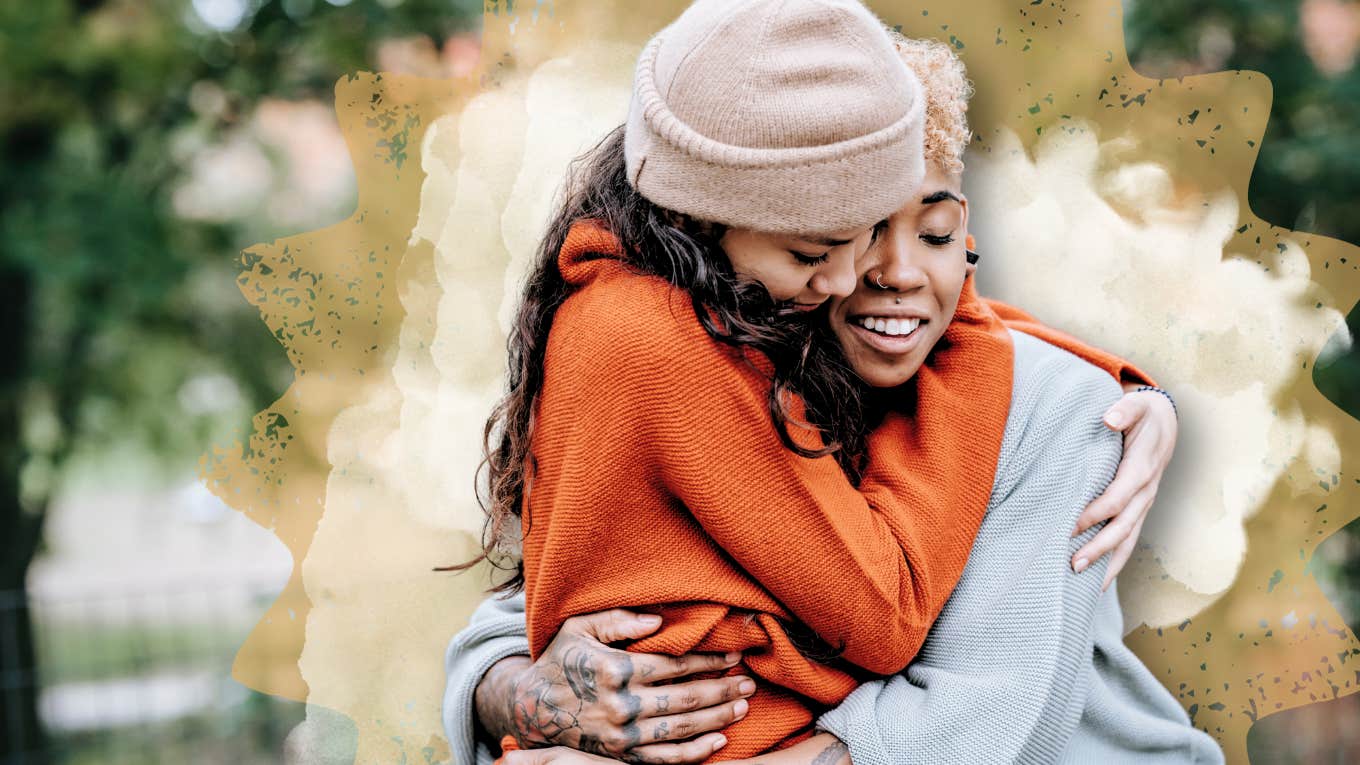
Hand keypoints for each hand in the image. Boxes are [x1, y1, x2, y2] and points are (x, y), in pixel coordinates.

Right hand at [477, 608, 754, 763]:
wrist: (533, 708)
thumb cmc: (563, 659)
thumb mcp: (579, 627)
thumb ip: (618, 619)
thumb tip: (659, 619)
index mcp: (613, 669)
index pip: (673, 665)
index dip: (707, 660)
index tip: (733, 655)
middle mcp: (620, 705)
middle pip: (684, 698)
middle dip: (721, 689)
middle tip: (749, 682)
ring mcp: (621, 735)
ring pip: (680, 729)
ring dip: (716, 718)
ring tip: (742, 706)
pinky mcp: (620, 755)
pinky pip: (664, 759)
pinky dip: (694, 753)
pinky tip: (718, 741)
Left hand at [1071, 384, 1177, 589]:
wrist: (1164, 421)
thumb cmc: (1142, 413)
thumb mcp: (1135, 404)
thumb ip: (1124, 408)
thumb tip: (1109, 418)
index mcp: (1142, 469)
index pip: (1118, 497)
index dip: (1095, 512)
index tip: (1070, 525)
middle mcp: (1145, 492)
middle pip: (1123, 526)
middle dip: (1099, 547)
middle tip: (1072, 564)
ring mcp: (1144, 504)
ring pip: (1128, 539)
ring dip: (1107, 562)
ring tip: (1082, 582)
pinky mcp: (1138, 510)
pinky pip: (1129, 539)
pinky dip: (1114, 561)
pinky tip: (1096, 581)